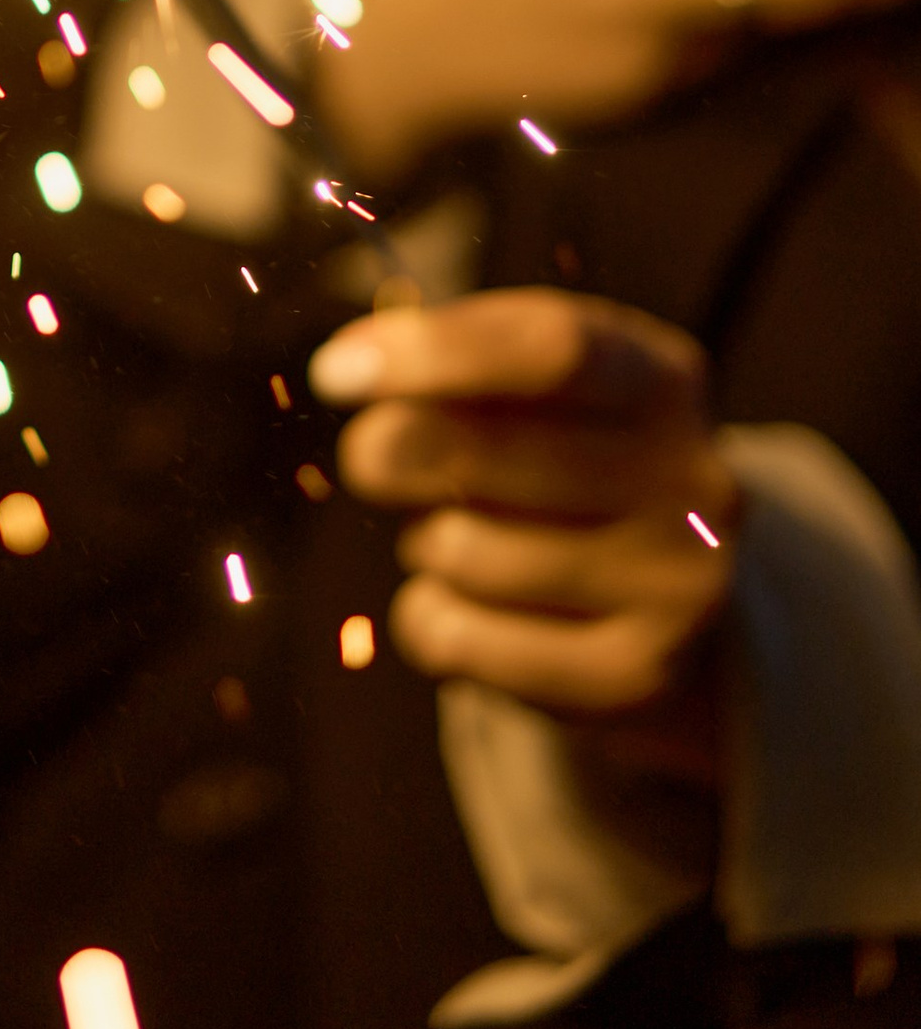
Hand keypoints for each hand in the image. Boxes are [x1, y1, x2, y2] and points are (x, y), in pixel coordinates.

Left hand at [314, 290, 735, 752]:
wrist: (678, 604)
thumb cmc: (573, 456)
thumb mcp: (544, 384)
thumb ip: (457, 354)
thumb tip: (349, 366)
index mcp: (662, 381)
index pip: (548, 348)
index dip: (431, 353)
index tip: (335, 371)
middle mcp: (691, 486)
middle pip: (481, 453)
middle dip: (390, 451)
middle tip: (373, 457)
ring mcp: (675, 593)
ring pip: (459, 552)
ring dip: (424, 542)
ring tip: (463, 536)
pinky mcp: (632, 681)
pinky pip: (457, 640)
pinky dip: (430, 617)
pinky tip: (470, 605)